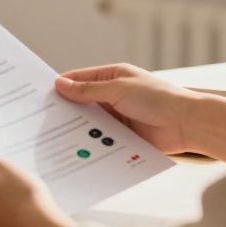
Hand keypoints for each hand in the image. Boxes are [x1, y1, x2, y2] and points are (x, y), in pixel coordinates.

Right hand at [55, 63, 211, 155]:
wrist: (187, 124)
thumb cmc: (157, 98)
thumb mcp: (118, 89)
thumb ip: (88, 90)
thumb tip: (60, 85)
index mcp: (112, 76)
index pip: (79, 79)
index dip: (60, 86)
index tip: (38, 96)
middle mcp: (113, 95)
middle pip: (82, 102)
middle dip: (65, 110)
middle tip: (41, 121)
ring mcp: (118, 117)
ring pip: (90, 123)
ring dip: (78, 129)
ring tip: (53, 138)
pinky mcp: (124, 136)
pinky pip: (102, 138)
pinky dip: (92, 143)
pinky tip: (77, 150)